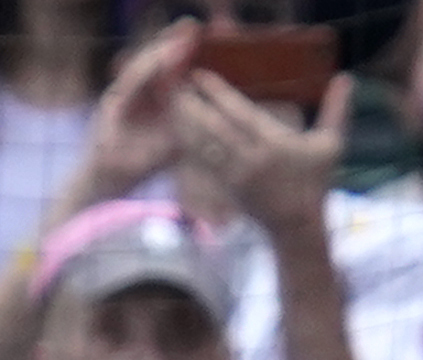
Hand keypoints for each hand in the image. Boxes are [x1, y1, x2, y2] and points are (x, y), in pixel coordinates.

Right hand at [78, 18, 203, 199]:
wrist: (113, 179)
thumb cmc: (144, 166)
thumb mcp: (176, 144)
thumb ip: (191, 128)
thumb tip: (221, 120)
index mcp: (155, 100)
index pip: (173, 71)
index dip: (187, 55)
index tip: (207, 39)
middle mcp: (140, 92)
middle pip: (158, 61)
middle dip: (175, 43)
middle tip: (193, 26)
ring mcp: (125, 94)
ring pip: (146, 66)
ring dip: (163, 51)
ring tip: (182, 40)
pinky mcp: (113, 101)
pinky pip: (133, 80)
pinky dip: (148, 69)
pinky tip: (162, 58)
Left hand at [173, 67, 350, 241]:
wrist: (300, 228)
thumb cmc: (315, 182)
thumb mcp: (331, 147)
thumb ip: (337, 111)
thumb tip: (347, 78)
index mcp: (274, 146)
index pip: (239, 114)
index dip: (217, 93)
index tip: (201, 75)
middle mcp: (253, 161)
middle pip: (214, 127)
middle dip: (193, 104)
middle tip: (177, 83)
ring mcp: (238, 177)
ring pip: (205, 144)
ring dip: (186, 122)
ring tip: (173, 102)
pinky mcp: (228, 188)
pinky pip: (204, 162)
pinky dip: (190, 144)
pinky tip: (178, 128)